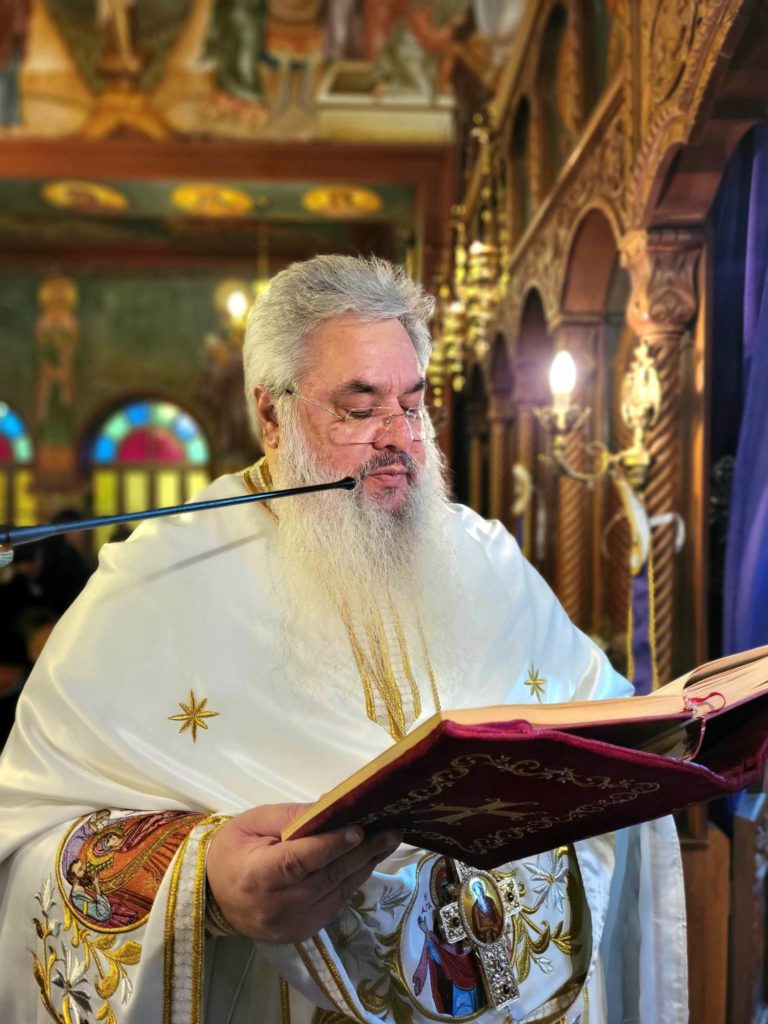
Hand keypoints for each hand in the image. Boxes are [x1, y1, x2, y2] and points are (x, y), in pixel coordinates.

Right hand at [206, 803, 400, 942]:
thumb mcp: (252, 823)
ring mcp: (292, 925)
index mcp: (256, 877)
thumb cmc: (231, 851)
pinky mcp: (303, 932)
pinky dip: (352, 880)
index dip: (330, 846)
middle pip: (326, 877)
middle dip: (362, 852)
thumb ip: (290, 815)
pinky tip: (367, 860)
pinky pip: (335, 903)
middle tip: (391, 831)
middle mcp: (276, 907)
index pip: (298, 862)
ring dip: (365, 865)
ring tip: (388, 841)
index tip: (358, 829)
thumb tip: (332, 804)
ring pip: (337, 891)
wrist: (213, 898)